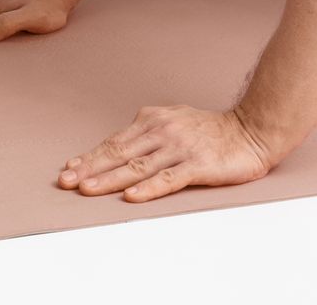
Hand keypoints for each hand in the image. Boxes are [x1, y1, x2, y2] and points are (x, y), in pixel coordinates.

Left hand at [58, 104, 272, 201]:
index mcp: (152, 120)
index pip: (115, 141)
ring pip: (137, 166)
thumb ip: (147, 132)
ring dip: (109, 179)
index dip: (91, 156)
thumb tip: (120, 144)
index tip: (69, 168)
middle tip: (66, 181)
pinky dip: (148, 188)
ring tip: (87, 190)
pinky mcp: (197, 165)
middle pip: (119, 152)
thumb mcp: (172, 120)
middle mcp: (161, 131)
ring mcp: (179, 148)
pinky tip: (131, 196)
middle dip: (90, 168)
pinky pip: (168, 178)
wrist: (251, 129)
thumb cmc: (209, 129)